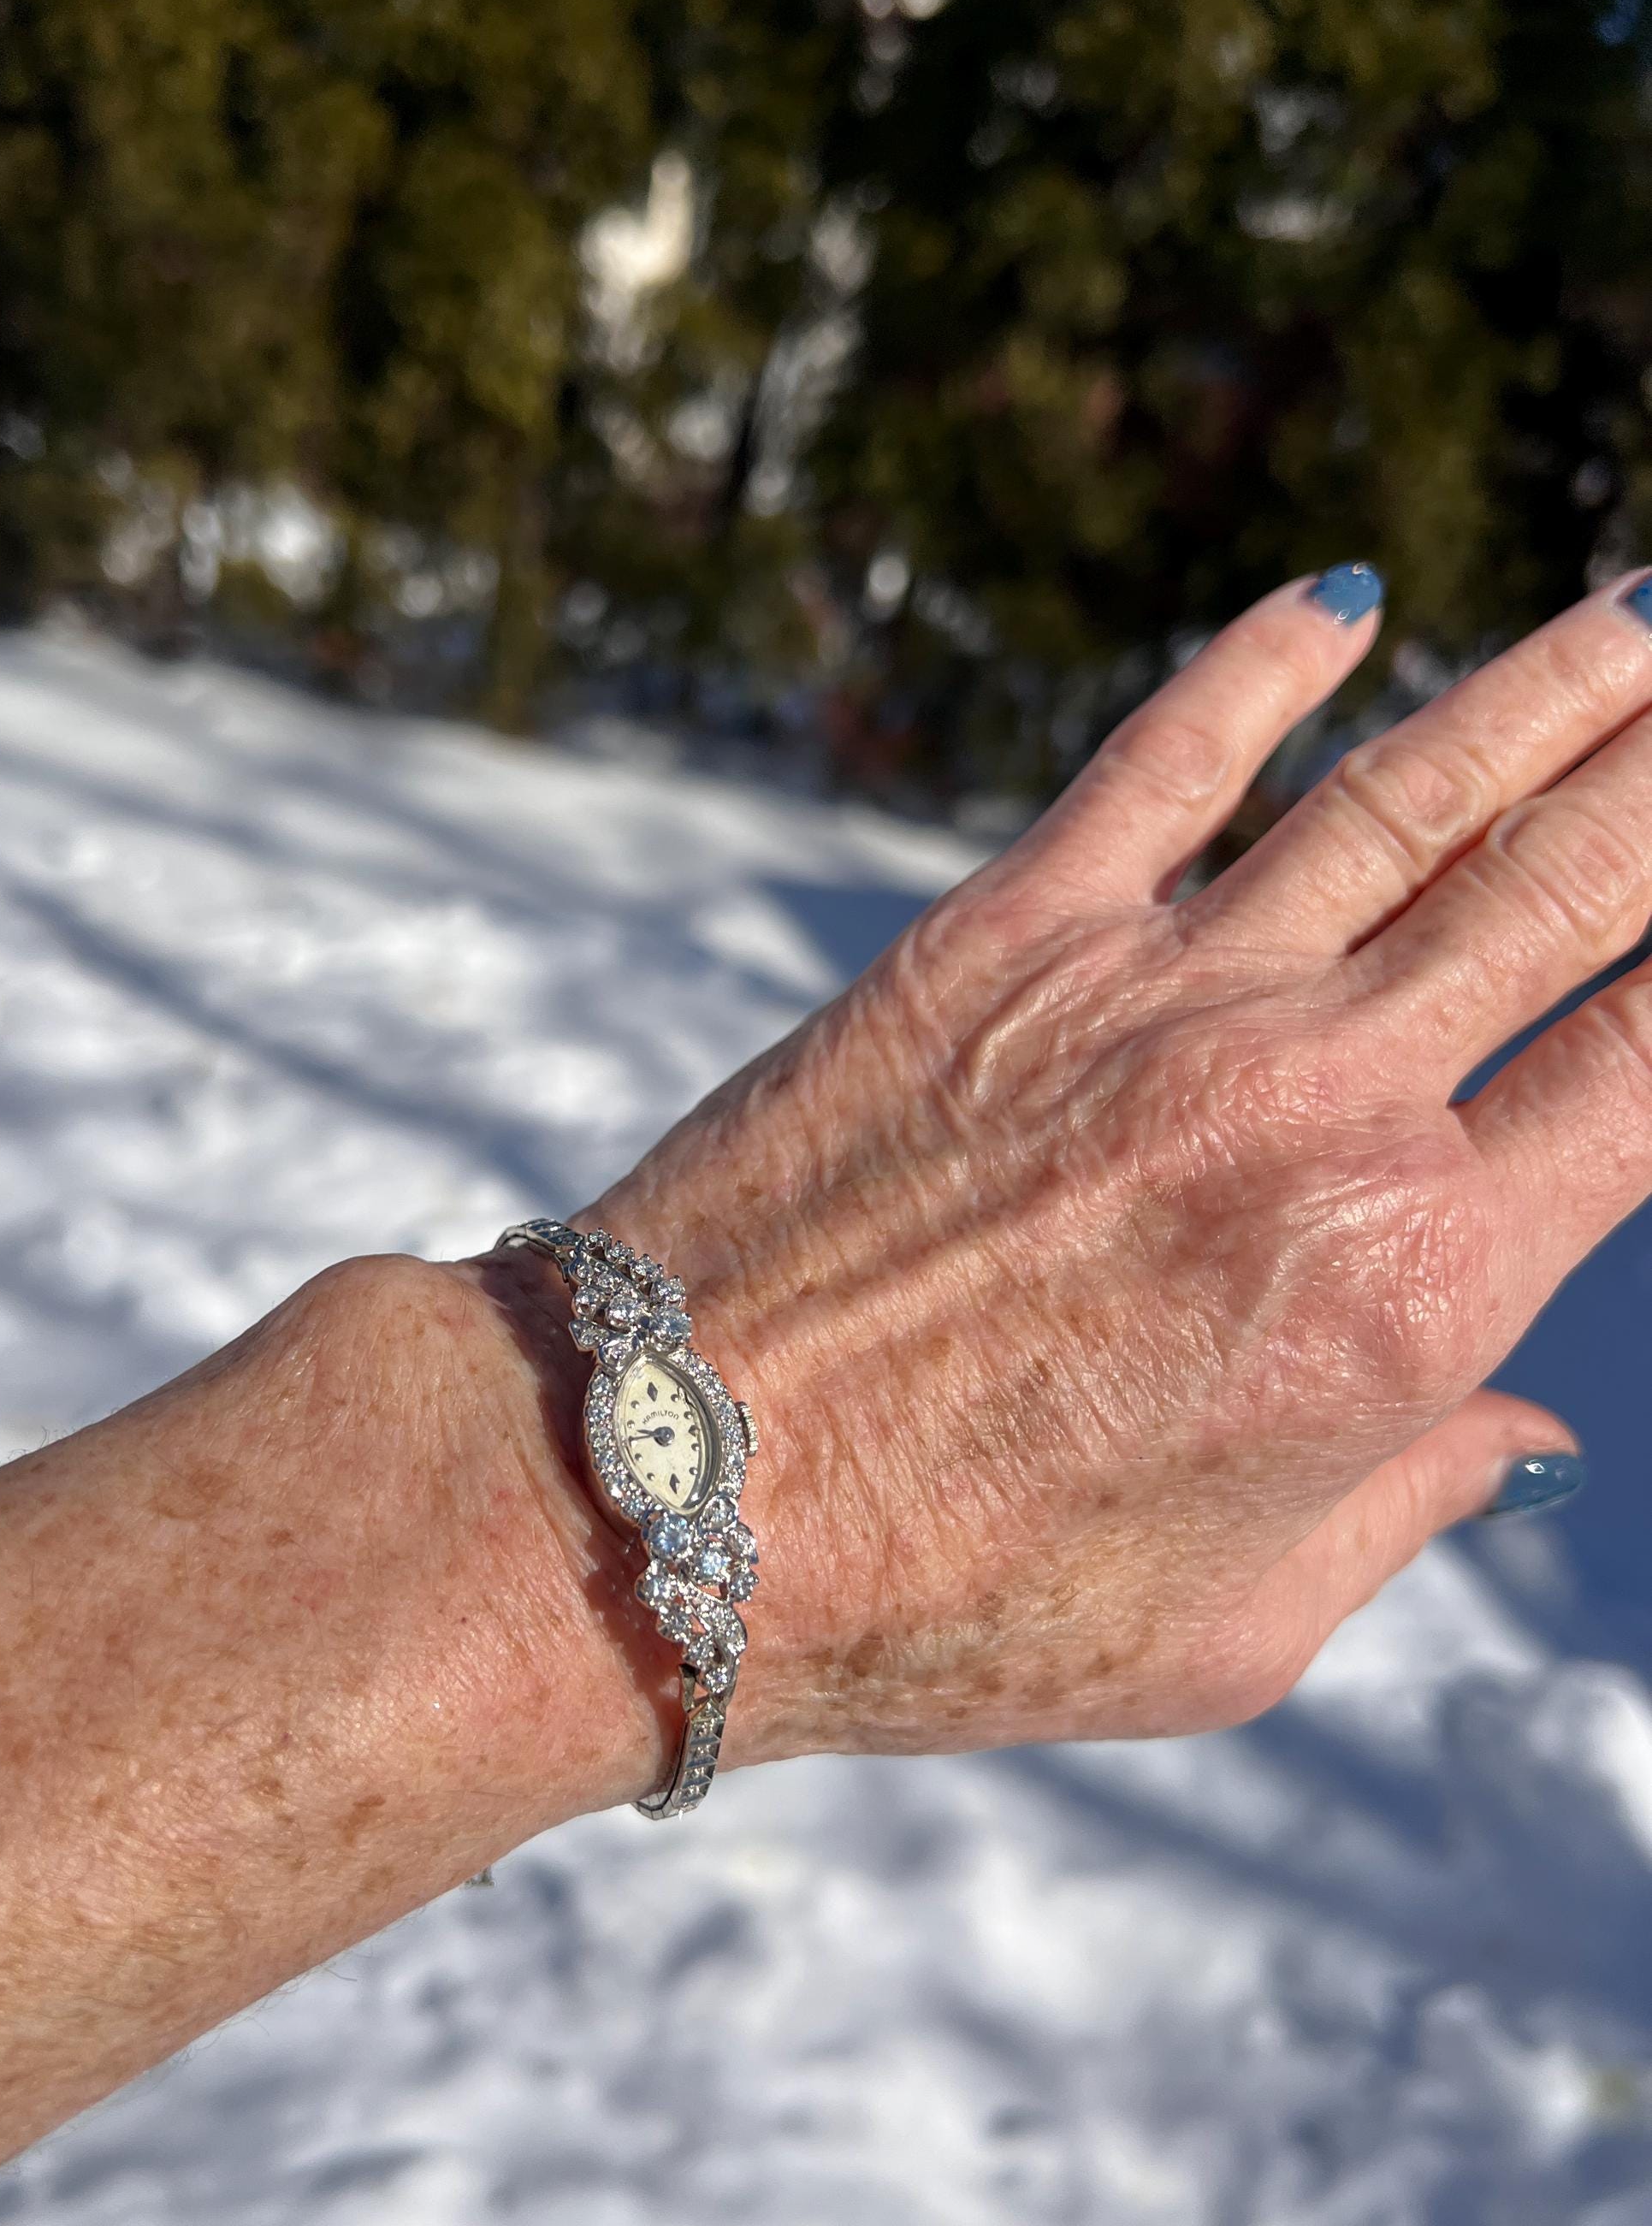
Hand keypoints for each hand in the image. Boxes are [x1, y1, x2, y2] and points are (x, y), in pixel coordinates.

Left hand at [548, 568, 1651, 1763]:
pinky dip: (1259, 670)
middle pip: (1567, 885)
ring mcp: (1156, 1002)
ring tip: (1643, 615)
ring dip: (1546, 691)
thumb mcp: (1232, 1624)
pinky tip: (1338, 601)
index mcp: (1410, 1291)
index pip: (1649, 1066)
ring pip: (1405, 794)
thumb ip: (1405, 1503)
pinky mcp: (1003, 939)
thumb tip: (1526, 1443)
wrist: (670, 1495)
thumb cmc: (957, 1598)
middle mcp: (1315, 1112)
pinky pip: (1165, 761)